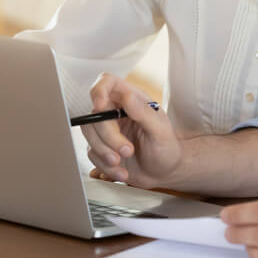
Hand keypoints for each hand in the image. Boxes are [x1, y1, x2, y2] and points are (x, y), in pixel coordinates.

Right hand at [83, 73, 181, 187]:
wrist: (165, 174)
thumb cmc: (167, 148)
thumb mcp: (161, 131)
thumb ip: (143, 112)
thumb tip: (127, 96)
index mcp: (132, 100)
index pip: (107, 82)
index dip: (99, 90)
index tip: (100, 106)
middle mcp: (116, 112)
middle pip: (95, 114)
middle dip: (108, 137)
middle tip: (128, 151)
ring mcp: (107, 130)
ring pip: (89, 134)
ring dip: (104, 152)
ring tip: (122, 163)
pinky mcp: (102, 148)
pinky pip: (92, 154)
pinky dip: (105, 166)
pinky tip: (122, 172)